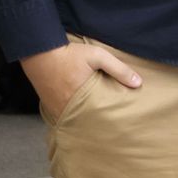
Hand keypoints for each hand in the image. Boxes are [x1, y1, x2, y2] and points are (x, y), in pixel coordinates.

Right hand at [22, 40, 142, 119]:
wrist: (40, 51)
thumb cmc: (70, 54)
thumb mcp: (98, 56)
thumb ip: (119, 69)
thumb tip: (138, 83)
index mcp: (79, 98)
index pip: (97, 117)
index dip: (108, 121)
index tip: (118, 123)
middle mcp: (65, 106)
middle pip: (85, 122)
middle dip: (96, 124)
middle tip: (109, 127)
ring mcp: (54, 107)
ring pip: (73, 120)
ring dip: (83, 120)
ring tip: (96, 121)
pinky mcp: (48, 104)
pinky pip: (62, 115)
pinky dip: (71, 115)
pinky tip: (80, 113)